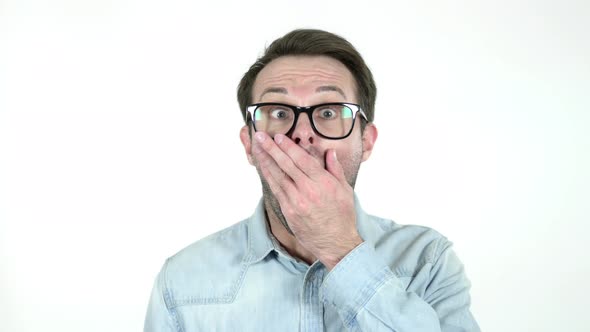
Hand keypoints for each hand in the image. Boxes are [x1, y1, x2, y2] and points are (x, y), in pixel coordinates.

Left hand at [252, 131, 362, 269]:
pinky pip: (276, 190)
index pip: (301, 160)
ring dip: (266, 161)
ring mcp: (296, 202)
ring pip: (278, 176)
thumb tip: (330, 152)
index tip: (278, 136)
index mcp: (323, 183)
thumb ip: (335, 169)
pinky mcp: (289, 211)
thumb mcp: (345, 190)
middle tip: (261, 137)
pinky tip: (264, 168)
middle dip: (272, 149)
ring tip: (257, 149)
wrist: (336, 243)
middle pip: (286, 165)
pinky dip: (269, 177)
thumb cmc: (343, 216)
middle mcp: (308, 190)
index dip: (288, 147)